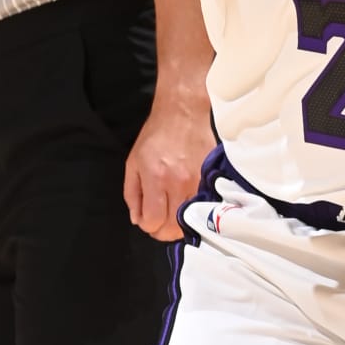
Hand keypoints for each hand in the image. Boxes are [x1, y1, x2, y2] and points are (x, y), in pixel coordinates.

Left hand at [124, 90, 213, 240]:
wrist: (184, 113)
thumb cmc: (156, 135)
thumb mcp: (133, 163)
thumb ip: (132, 194)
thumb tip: (138, 219)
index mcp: (156, 177)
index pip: (152, 221)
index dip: (147, 225)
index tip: (147, 219)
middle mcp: (179, 182)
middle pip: (172, 227)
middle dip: (162, 230)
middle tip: (159, 221)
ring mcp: (198, 182)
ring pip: (190, 221)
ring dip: (179, 223)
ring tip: (173, 213)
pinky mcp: (211, 180)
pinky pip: (203, 208)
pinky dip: (194, 212)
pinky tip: (187, 205)